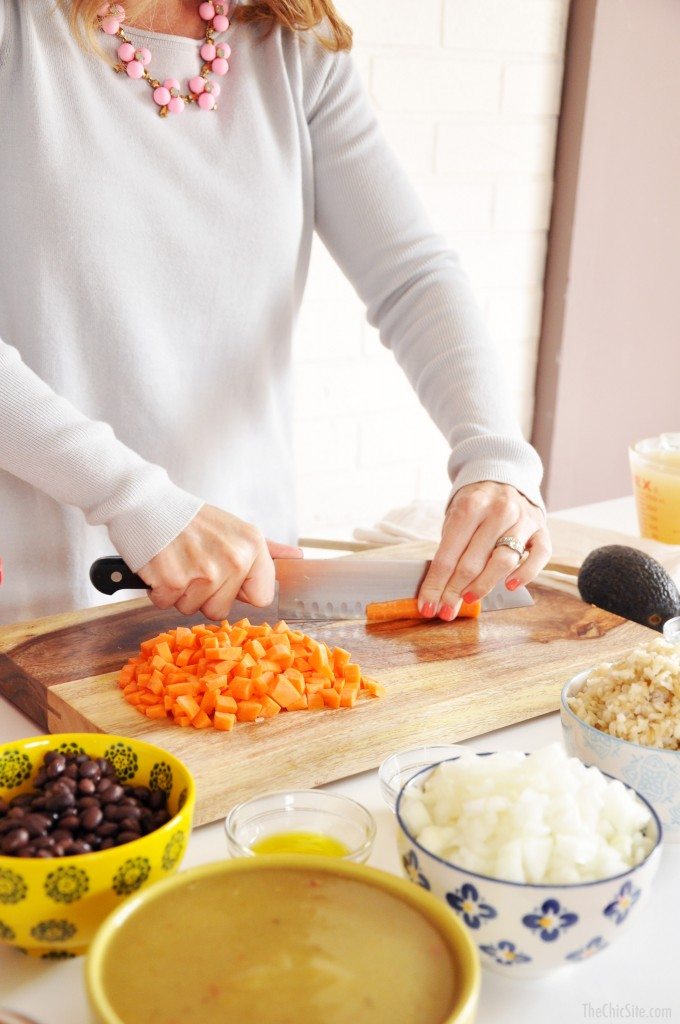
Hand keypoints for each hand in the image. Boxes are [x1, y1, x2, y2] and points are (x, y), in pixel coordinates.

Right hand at [137, 504, 302, 619]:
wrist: (147, 502)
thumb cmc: (190, 519)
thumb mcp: (236, 528)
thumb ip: (267, 549)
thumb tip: (297, 557)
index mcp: (253, 546)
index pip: (262, 598)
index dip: (238, 590)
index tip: (224, 573)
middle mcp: (234, 559)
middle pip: (220, 609)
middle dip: (203, 594)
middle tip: (193, 563)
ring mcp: (204, 571)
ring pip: (192, 609)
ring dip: (180, 591)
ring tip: (178, 561)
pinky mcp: (173, 580)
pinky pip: (166, 604)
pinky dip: (158, 589)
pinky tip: (161, 564)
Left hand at [417, 482, 550, 619]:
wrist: (504, 478)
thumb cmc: (475, 506)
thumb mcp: (455, 518)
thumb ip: (450, 551)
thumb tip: (438, 592)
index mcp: (470, 506)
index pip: (448, 555)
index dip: (436, 585)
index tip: (428, 606)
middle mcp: (498, 511)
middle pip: (473, 562)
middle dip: (455, 591)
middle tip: (445, 610)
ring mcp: (523, 520)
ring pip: (503, 562)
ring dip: (483, 586)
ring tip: (468, 600)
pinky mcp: (541, 530)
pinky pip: (539, 556)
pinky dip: (525, 574)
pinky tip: (510, 586)